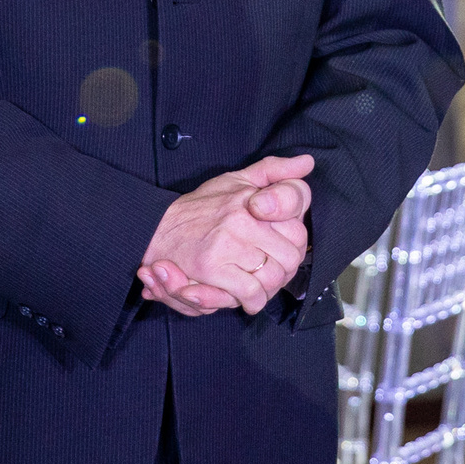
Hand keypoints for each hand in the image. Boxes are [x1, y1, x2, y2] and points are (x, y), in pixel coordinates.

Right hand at [137, 155, 314, 315]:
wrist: (157, 229)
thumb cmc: (200, 207)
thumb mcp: (236, 179)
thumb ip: (273, 170)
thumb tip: (308, 162)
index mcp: (250, 196)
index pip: (297, 225)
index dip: (295, 242)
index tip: (282, 247)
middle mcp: (242, 218)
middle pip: (290, 255)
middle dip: (286, 269)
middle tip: (273, 273)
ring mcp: (228, 243)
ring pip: (274, 276)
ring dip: (271, 288)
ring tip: (261, 287)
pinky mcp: (213, 267)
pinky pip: (251, 292)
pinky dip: (253, 301)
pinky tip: (248, 300)